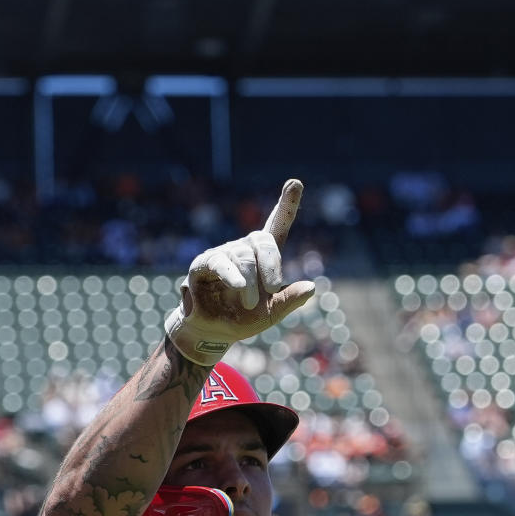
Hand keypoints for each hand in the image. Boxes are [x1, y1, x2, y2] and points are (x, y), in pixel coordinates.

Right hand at [165, 178, 315, 362]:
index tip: (296, 182)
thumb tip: (312, 287)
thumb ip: (290, 300)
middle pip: (261, 241)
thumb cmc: (245, 318)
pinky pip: (218, 264)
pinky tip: (237, 286)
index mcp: (264, 257)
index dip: (286, 205)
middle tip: (274, 289)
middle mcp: (243, 249)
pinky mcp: (203, 266)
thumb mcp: (272, 313)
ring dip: (249, 282)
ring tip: (249, 304)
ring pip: (242, 257)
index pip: (276, 226)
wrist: (214, 333)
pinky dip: (230, 275)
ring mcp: (223, 255)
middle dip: (271, 264)